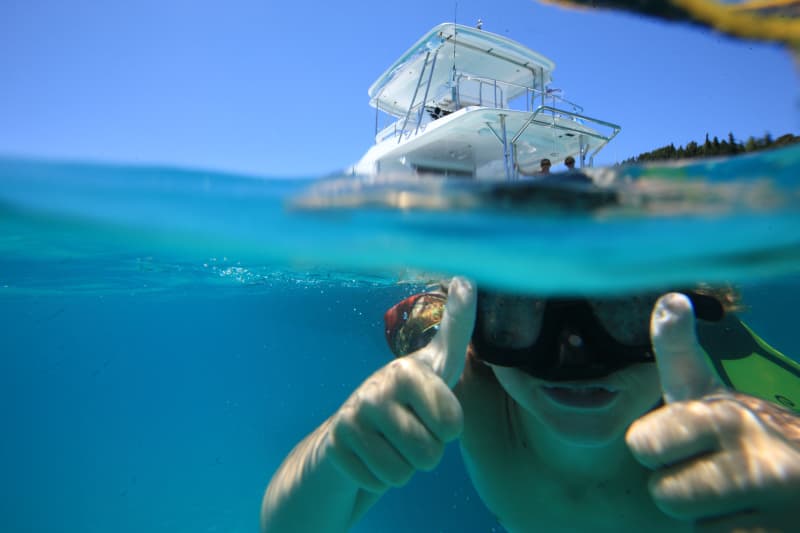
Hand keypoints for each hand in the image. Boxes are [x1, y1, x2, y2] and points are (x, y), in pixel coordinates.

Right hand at [322, 277, 476, 492]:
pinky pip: (378, 483)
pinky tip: (370, 456)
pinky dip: (378, 479)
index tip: (431, 411)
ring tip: (391, 444)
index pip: (451, 425)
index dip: (447, 429)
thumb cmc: (407, 398)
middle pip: (430, 453)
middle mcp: (376, 386)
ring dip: (403, 469)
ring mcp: (352, 416)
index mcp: (408, 368)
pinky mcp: (334, 445)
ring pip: (403, 472)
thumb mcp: (437, 365)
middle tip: (410, 432)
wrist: (353, 433)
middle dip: (426, 454)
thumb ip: (457, 328)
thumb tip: (468, 278)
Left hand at [627, 293, 799, 531]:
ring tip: (737, 496)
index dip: (654, 447)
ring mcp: (776, 509)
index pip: (642, 444)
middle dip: (680, 489)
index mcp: (724, 415)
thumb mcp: (712, 391)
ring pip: (692, 529)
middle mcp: (753, 460)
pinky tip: (754, 519)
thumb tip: (669, 299)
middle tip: (713, 471)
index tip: (680, 436)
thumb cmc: (748, 431)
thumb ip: (679, 352)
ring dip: (707, 519)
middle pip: (664, 496)